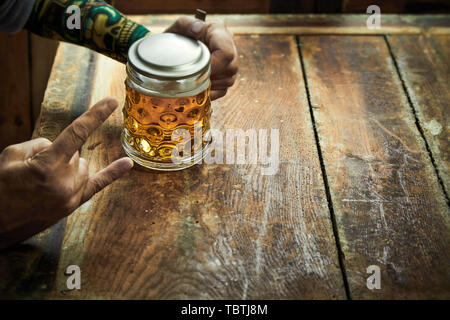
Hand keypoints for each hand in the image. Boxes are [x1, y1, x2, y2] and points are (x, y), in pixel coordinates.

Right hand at [0, 98, 132, 249]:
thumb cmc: (0, 187)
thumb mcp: (11, 156)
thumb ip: (39, 145)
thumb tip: (59, 147)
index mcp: (48, 167)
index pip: (77, 133)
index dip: (95, 115)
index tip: (112, 102)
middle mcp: (65, 183)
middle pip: (75, 153)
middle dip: (57, 155)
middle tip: (34, 171)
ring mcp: (71, 197)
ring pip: (82, 166)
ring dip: (67, 166)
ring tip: (42, 182)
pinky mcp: (73, 206)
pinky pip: (97, 185)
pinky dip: (112, 173)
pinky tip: (127, 163)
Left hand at [165, 16, 237, 99]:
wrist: (176, 50)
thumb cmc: (177, 38)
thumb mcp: (177, 29)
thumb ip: (185, 23)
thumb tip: (199, 28)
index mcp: (220, 32)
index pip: (226, 52)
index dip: (213, 65)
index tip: (197, 70)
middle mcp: (230, 47)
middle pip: (229, 69)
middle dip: (210, 76)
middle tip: (192, 76)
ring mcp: (231, 64)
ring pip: (228, 81)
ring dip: (210, 84)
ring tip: (194, 79)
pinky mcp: (227, 78)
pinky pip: (223, 90)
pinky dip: (210, 92)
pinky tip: (199, 87)